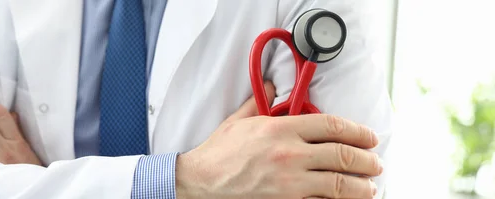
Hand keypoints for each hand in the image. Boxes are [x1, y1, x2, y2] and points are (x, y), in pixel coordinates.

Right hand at [176, 82, 381, 198]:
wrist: (202, 181)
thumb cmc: (220, 152)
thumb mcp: (239, 120)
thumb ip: (260, 100)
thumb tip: (272, 84)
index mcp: (281, 129)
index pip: (331, 125)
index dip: (357, 131)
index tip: (369, 137)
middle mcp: (290, 154)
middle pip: (343, 155)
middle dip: (367, 160)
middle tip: (376, 163)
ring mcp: (289, 182)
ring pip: (339, 184)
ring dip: (361, 186)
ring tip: (370, 187)